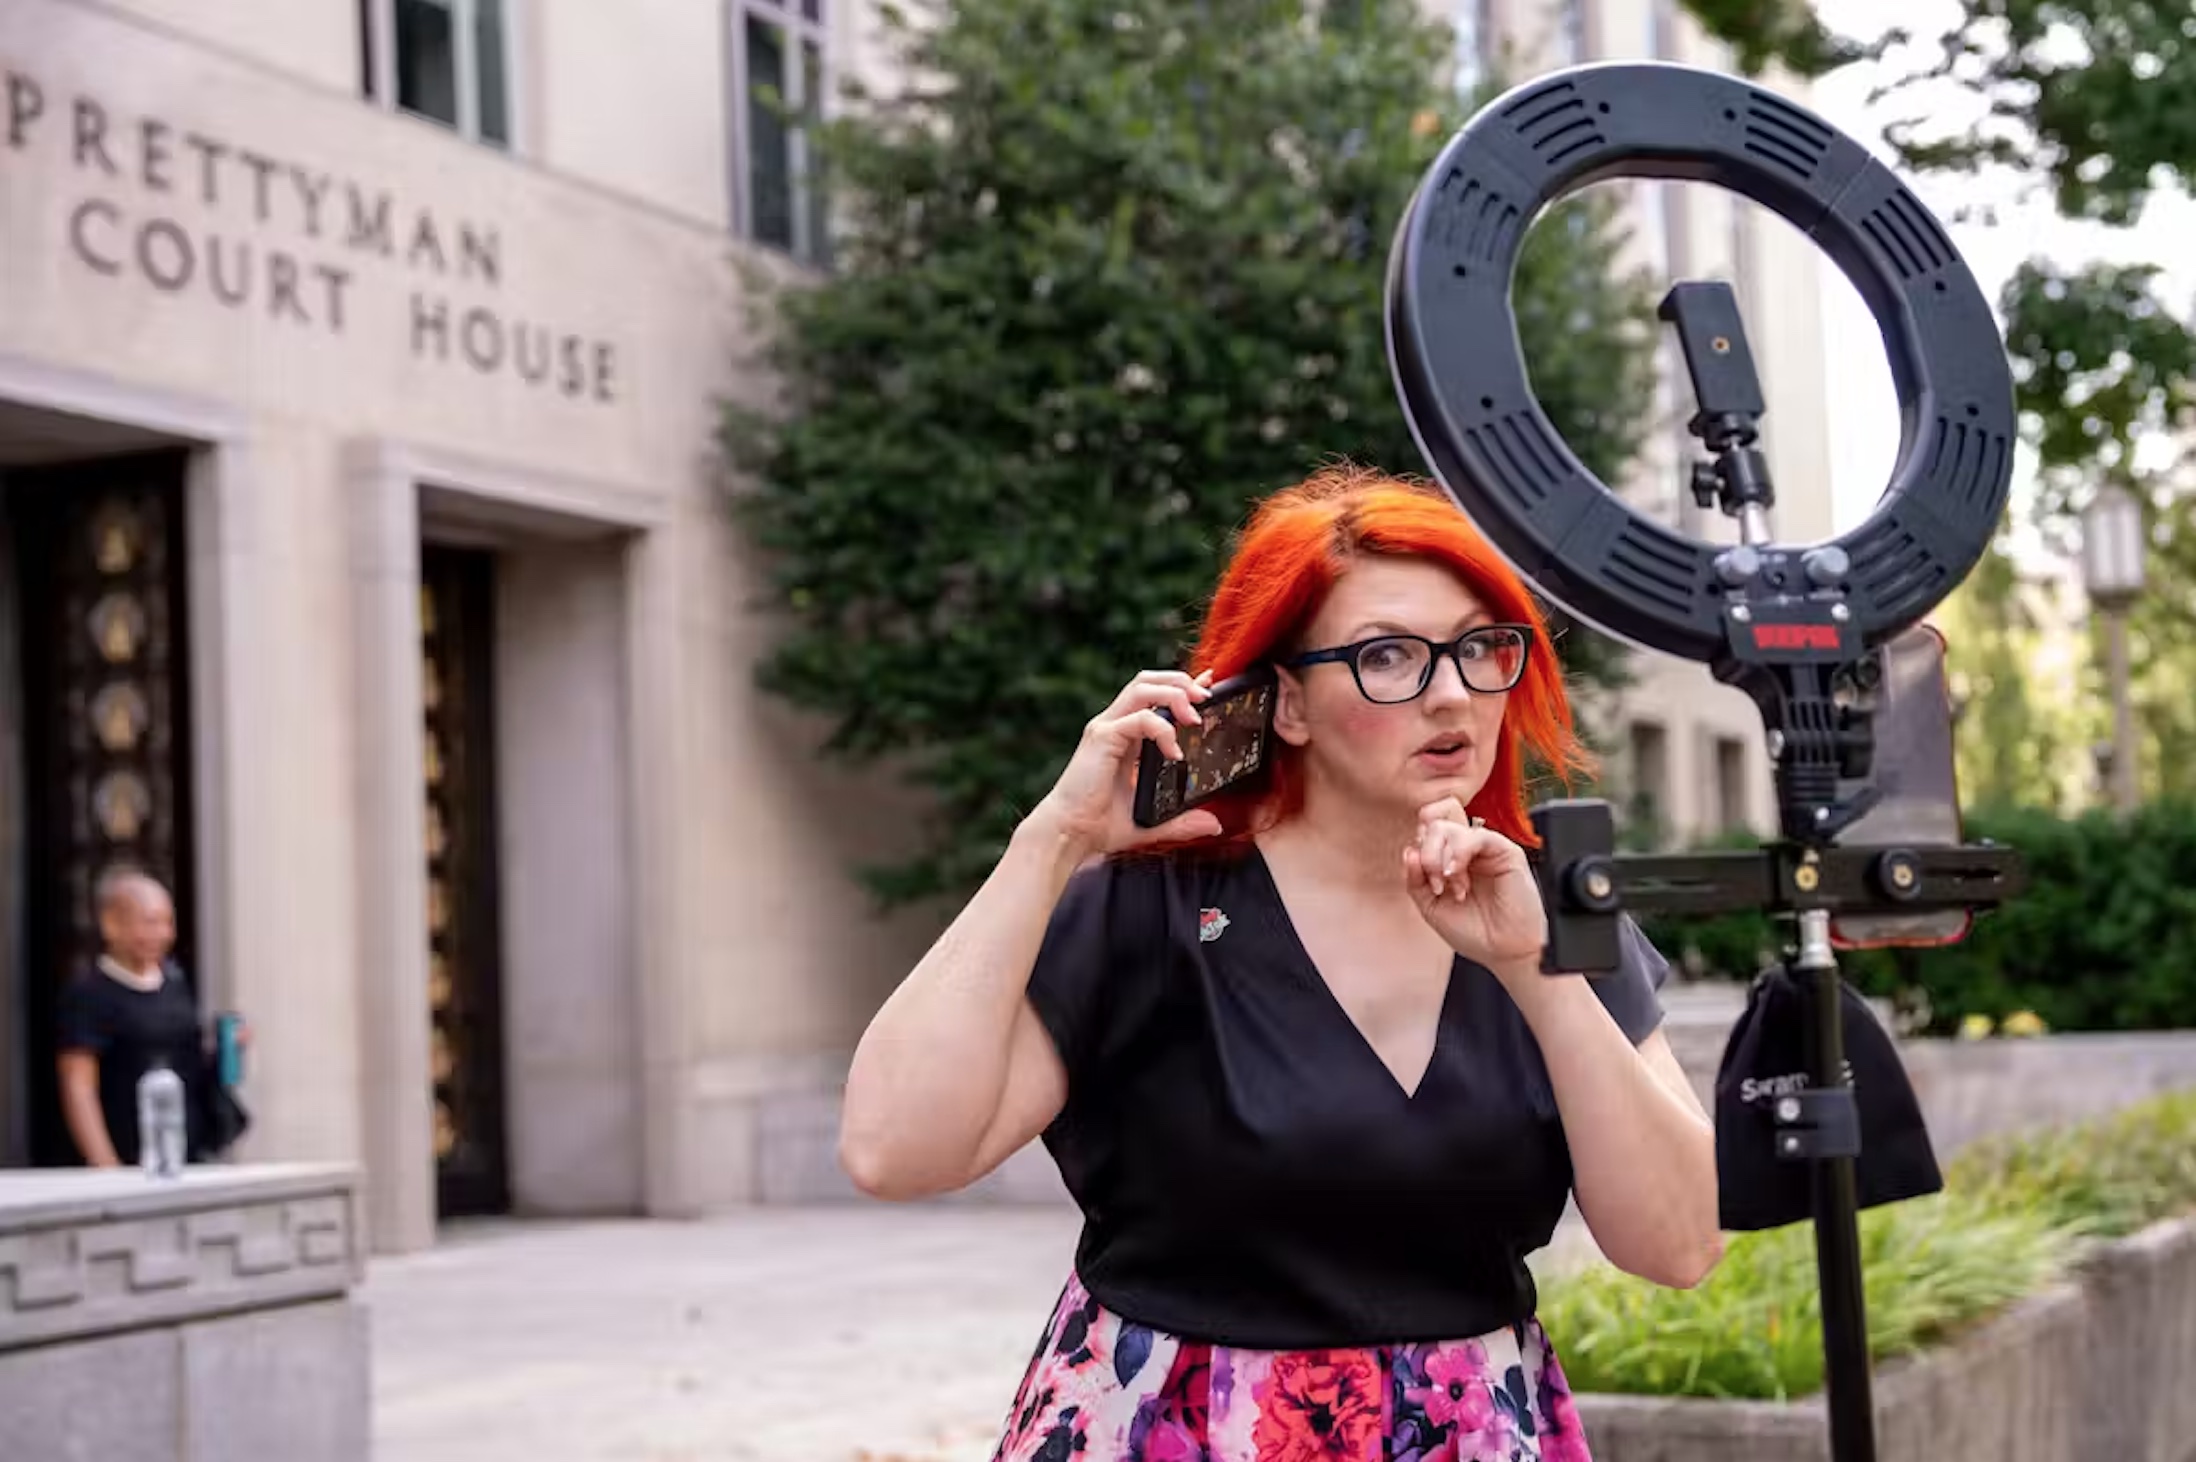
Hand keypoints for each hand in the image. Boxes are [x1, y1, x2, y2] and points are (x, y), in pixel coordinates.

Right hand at [1026, 669, 1224, 859]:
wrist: (1070, 835)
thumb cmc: (1100, 825)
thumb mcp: (1153, 821)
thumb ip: (1183, 820)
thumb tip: (1214, 824)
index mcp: (1125, 736)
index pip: (1154, 696)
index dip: (1181, 687)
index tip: (1209, 687)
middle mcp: (1114, 725)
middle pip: (1147, 680)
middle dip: (1180, 681)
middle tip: (1206, 697)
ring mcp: (1107, 729)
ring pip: (1142, 688)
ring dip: (1175, 694)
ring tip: (1194, 717)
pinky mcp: (1103, 738)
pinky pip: (1140, 718)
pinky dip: (1163, 729)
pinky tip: (1174, 752)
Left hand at [1403, 799, 1547, 974]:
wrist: (1505, 952)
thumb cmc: (1475, 933)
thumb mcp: (1431, 908)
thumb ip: (1416, 880)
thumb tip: (1409, 851)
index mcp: (1449, 860)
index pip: (1425, 833)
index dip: (1419, 849)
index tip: (1423, 878)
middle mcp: (1466, 852)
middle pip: (1433, 826)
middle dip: (1427, 856)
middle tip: (1437, 885)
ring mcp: (1485, 849)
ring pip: (1448, 827)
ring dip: (1441, 859)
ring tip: (1454, 887)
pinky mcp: (1505, 850)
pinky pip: (1475, 835)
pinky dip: (1458, 854)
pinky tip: (1458, 876)